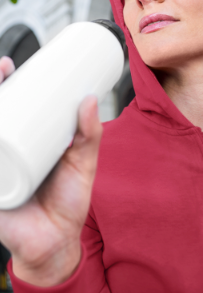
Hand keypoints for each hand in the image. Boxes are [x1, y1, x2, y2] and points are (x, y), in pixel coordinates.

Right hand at [0, 56, 102, 286]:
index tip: (8, 65)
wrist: (57, 240)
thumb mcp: (82, 162)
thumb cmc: (68, 200)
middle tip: (2, 71)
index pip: (9, 109)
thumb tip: (91, 99)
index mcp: (26, 144)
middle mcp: (5, 152)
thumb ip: (90, 133)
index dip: (4, 86)